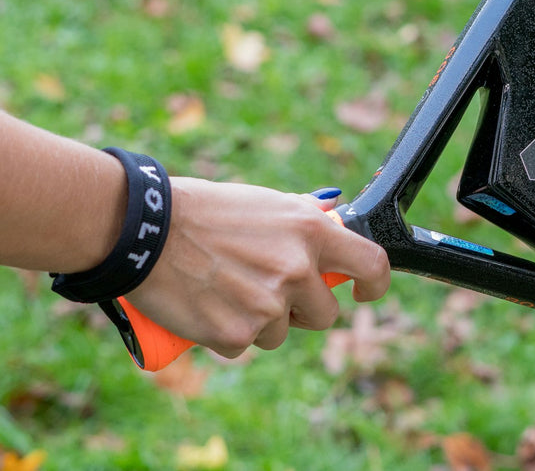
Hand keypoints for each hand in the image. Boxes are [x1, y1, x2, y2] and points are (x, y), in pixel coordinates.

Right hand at [122, 178, 389, 357]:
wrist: (146, 231)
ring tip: (228, 289)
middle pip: (326, 313)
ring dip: (262, 321)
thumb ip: (305, 218)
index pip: (372, 264)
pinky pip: (244, 345)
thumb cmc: (206, 211)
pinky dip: (227, 333)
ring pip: (282, 333)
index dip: (374, 285)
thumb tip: (336, 218)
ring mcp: (269, 305)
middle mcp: (297, 269)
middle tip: (268, 289)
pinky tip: (207, 304)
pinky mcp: (237, 334)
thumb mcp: (268, 203)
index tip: (363, 293)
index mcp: (312, 232)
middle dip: (303, 309)